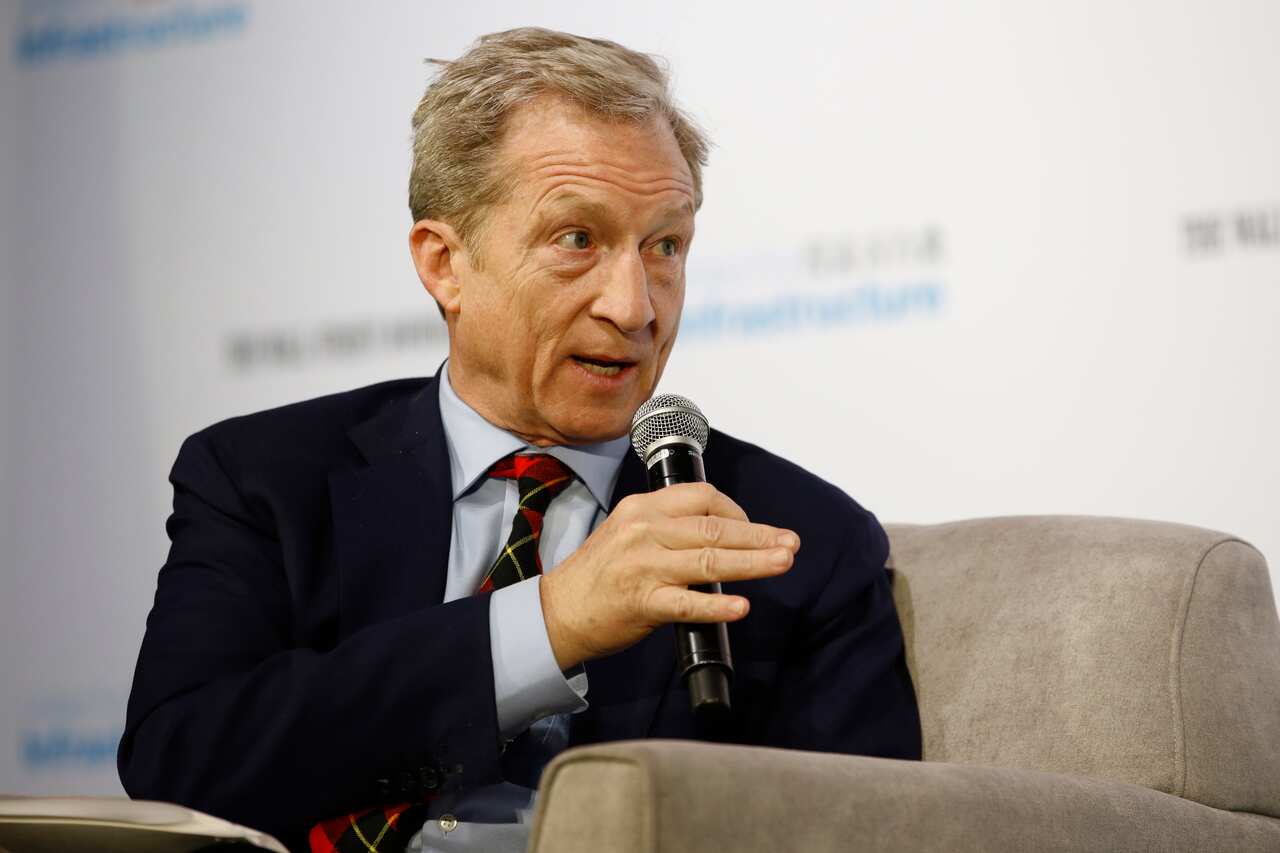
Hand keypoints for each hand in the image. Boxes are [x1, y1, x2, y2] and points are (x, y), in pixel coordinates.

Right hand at [539, 482, 800, 669]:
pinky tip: (741, 607)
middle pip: (714, 528)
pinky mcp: (642, 603)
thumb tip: (722, 534)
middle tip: (790, 543)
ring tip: (783, 562)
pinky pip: (688, 604)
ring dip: (753, 563)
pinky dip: (717, 607)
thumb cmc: (599, 574)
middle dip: (759, 536)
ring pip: (710, 561)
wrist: (557, 611)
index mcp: (643, 508)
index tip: (755, 530)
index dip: (737, 512)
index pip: (702, 496)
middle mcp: (644, 531)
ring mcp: (644, 567)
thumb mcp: (628, 532)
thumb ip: (669, 527)